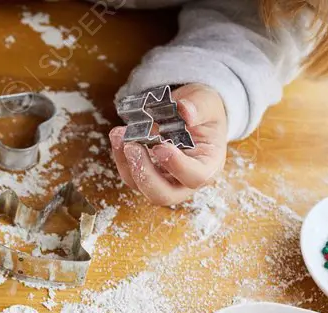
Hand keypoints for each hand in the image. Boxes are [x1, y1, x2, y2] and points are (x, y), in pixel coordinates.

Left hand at [109, 83, 227, 205]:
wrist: (190, 114)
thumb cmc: (202, 112)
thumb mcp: (207, 101)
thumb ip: (199, 106)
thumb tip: (185, 110)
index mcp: (208, 165)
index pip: (196, 177)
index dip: (177, 166)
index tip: (160, 147)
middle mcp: (185, 180)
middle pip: (163, 195)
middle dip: (144, 174)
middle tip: (132, 147)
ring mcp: (163, 180)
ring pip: (141, 187)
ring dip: (126, 164)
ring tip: (120, 135)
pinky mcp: (146, 174)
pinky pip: (130, 174)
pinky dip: (120, 157)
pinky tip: (118, 136)